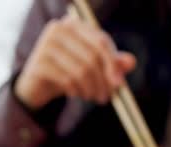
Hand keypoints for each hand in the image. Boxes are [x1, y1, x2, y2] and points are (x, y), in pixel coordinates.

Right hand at [15, 15, 135, 108]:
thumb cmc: (69, 71)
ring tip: (92, 97)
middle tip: (106, 97)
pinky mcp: (38, 63)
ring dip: (90, 89)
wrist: (38, 84)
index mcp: (75, 24)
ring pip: (80, 70)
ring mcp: (46, 44)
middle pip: (91, 57)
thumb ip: (113, 63)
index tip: (119, 84)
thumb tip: (131, 62)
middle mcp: (59, 29)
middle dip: (102, 81)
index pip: (100, 42)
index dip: (112, 64)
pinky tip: (76, 94)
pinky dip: (76, 91)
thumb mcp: (93, 67)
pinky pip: (67, 80)